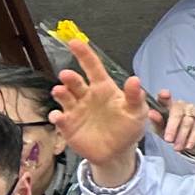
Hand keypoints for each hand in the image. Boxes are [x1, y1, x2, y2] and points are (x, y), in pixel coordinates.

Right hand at [48, 40, 149, 186]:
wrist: (118, 152)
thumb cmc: (128, 128)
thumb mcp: (137, 112)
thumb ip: (135, 97)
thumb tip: (135, 79)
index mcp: (104, 89)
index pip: (93, 68)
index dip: (84, 54)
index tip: (74, 41)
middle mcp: (87, 96)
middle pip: (75, 82)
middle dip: (70, 77)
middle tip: (67, 75)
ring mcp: (75, 109)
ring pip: (64, 96)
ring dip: (60, 92)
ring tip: (60, 91)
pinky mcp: (68, 125)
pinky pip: (59, 118)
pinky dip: (56, 116)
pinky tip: (59, 117)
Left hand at [146, 94, 194, 158]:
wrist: (186, 137)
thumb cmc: (169, 129)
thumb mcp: (160, 127)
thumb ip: (156, 121)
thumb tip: (151, 113)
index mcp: (166, 104)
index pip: (164, 98)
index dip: (164, 95)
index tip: (164, 94)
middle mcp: (179, 104)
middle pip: (177, 113)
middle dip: (172, 128)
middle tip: (168, 140)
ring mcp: (191, 108)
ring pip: (188, 122)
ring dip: (182, 136)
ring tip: (177, 147)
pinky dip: (193, 137)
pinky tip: (188, 145)